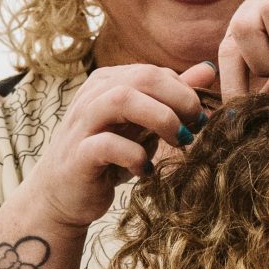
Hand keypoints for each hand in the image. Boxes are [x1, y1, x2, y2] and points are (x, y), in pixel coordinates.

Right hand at [21, 61, 214, 231]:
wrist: (62, 196)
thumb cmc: (107, 158)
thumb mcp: (143, 126)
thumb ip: (171, 97)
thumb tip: (207, 71)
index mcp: (108, 82)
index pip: (155, 72)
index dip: (186, 92)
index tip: (201, 119)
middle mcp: (93, 95)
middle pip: (143, 77)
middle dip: (180, 99)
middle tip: (196, 126)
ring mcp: (82, 123)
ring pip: (123, 100)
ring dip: (161, 118)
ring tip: (179, 141)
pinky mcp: (78, 154)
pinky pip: (108, 144)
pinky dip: (135, 156)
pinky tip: (146, 170)